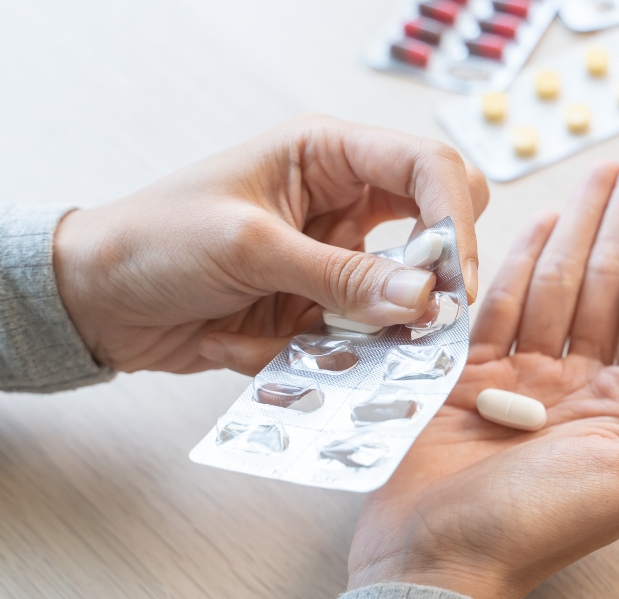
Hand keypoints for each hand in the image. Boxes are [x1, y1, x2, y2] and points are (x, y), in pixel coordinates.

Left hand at [52, 115, 487, 374]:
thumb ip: (341, 275)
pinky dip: (341, 352)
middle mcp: (345, 200)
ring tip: (341, 347)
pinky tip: (277, 351)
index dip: (454, 219)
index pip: (428, 167)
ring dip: (385, 324)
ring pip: (407, 287)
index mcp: (329, 154)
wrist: (93, 300)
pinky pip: (365, 332)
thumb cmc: (154, 240)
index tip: (452, 283)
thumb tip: (425, 299)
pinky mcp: (323, 304)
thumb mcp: (249, 247)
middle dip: (437, 273)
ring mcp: (337, 255)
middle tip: (428, 320)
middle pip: (438, 222)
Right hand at [346, 143, 618, 598]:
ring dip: (582, 223)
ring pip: (557, 280)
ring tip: (602, 171)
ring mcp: (523, 373)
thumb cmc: (534, 531)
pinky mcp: (470, 374)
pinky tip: (543, 222)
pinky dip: (519, 260)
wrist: (436, 558)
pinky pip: (499, 304)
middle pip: (608, 277)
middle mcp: (576, 380)